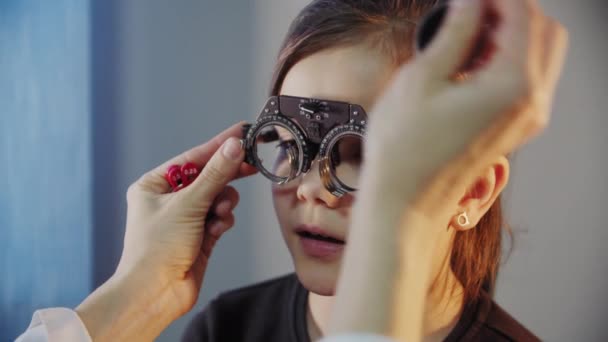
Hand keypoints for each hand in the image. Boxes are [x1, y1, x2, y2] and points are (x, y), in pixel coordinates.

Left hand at [76, 122, 256, 340]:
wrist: (155, 293)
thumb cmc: (156, 249)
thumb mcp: (188, 204)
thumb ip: (215, 174)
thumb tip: (234, 147)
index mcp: (154, 186)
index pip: (193, 158)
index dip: (218, 145)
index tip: (242, 133)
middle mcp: (168, 200)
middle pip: (207, 177)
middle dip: (226, 176)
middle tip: (251, 164)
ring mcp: (185, 219)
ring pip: (217, 198)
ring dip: (223, 204)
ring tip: (219, 214)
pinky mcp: (199, 236)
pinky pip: (219, 218)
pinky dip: (222, 221)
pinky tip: (216, 230)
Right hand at [331, 0, 567, 338]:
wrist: (405, 202)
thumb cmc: (404, 149)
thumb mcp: (422, 79)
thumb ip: (455, 31)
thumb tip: (470, 1)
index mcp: (512, 86)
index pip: (523, 15)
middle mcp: (532, 102)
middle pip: (544, 31)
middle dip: (511, 11)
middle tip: (469, 10)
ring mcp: (528, 118)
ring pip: (541, 55)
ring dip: (512, 34)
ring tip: (467, 35)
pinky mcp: (516, 128)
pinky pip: (528, 79)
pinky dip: (509, 59)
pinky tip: (471, 62)